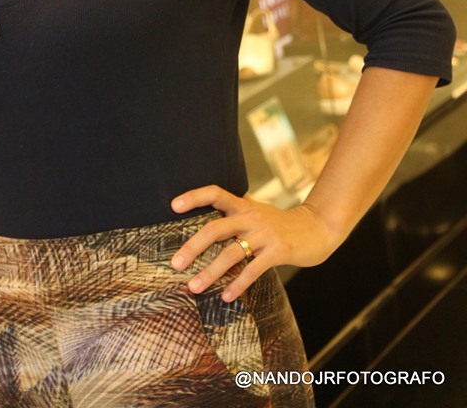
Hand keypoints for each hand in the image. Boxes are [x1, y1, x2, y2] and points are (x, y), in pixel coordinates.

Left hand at [170, 185, 336, 300]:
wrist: (317, 228)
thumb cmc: (280, 225)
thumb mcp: (257, 214)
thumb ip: (235, 218)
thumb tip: (204, 233)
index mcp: (243, 206)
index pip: (215, 193)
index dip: (194, 197)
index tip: (173, 206)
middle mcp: (251, 216)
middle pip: (215, 228)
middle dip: (193, 246)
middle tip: (175, 264)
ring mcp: (265, 233)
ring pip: (231, 252)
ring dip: (210, 272)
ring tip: (194, 287)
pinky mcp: (278, 250)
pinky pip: (253, 269)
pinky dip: (238, 284)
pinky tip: (226, 296)